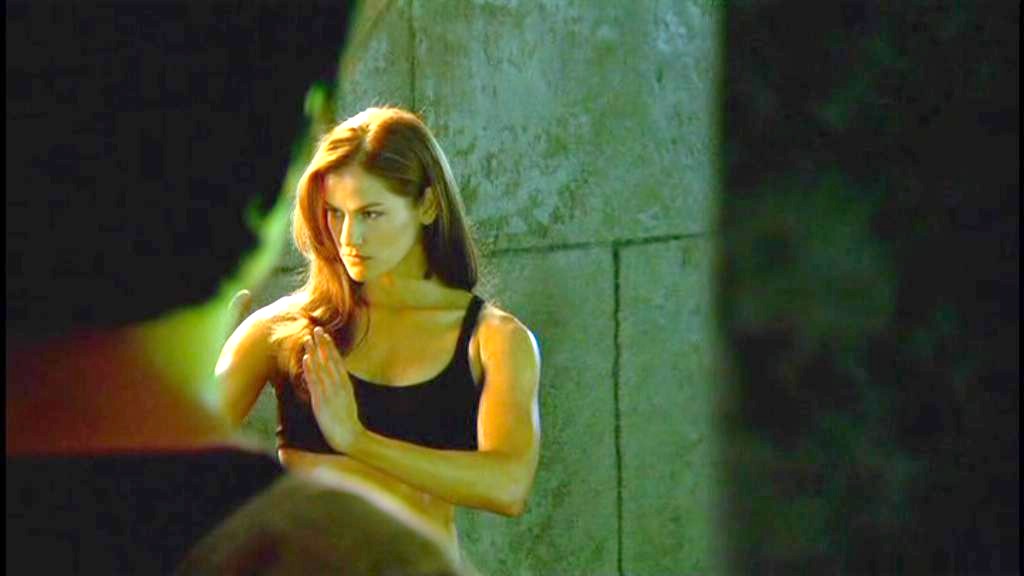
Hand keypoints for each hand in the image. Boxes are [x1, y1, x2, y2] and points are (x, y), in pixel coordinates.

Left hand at [303, 327, 363, 452]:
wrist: (349, 437)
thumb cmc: (346, 420)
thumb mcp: (346, 400)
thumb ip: (341, 388)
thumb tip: (335, 378)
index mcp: (345, 384)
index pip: (337, 361)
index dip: (330, 347)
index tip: (324, 335)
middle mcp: (339, 385)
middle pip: (330, 360)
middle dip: (323, 344)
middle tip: (316, 329)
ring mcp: (330, 392)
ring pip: (322, 367)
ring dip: (315, 352)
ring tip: (308, 338)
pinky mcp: (321, 400)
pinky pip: (315, 381)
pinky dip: (311, 369)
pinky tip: (306, 359)